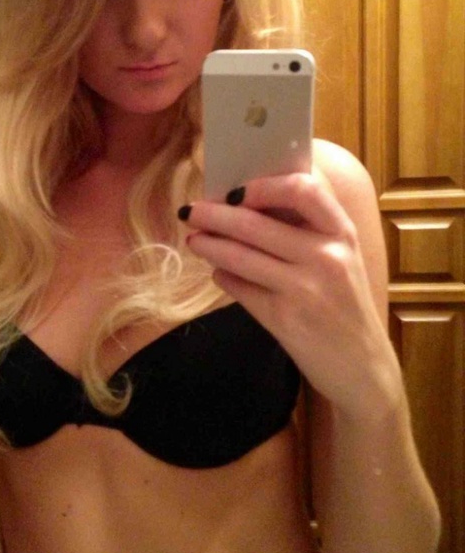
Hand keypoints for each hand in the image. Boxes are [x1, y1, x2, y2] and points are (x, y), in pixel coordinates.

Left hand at [181, 167, 402, 419]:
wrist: (363, 368)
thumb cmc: (346, 303)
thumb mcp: (341, 257)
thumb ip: (308, 228)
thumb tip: (246, 201)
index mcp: (342, 232)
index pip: (304, 189)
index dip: (264, 185)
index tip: (236, 189)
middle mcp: (326, 257)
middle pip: (256, 224)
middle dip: (214, 214)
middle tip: (190, 210)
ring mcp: (304, 290)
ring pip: (239, 257)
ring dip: (208, 245)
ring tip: (194, 239)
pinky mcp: (284, 320)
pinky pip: (240, 289)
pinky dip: (223, 277)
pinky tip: (218, 272)